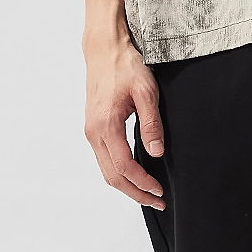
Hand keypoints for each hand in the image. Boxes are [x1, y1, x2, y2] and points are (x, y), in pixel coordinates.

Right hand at [84, 31, 165, 209]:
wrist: (104, 50)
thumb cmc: (124, 66)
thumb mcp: (146, 92)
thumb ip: (152, 124)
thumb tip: (156, 153)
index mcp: (106, 125)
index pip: (124, 166)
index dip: (142, 183)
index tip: (159, 190)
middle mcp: (93, 132)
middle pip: (112, 176)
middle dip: (135, 193)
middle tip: (156, 201)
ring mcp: (91, 131)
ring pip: (106, 170)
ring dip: (126, 185)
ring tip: (147, 193)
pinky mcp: (93, 128)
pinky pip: (104, 159)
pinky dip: (119, 173)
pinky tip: (134, 175)